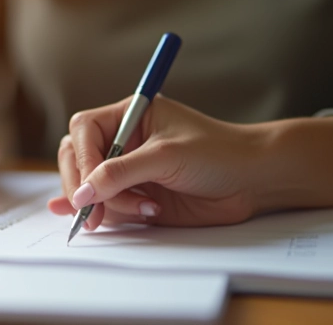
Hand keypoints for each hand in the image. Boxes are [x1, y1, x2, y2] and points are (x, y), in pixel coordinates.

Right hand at [49, 95, 332, 229]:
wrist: (255, 180)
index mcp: (129, 115)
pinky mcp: (137, 195)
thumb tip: (83, 193)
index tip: (92, 184)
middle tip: (92, 210)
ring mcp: (129, 170)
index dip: (83, 157)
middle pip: (78, 157)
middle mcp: (124, 141)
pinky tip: (88, 216)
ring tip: (146, 208)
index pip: (84, 130)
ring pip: (91, 186)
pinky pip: (108, 204)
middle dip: (83, 184)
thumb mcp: (166, 157)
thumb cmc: (219, 153)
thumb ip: (121, 173)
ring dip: (107, 203)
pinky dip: (102, 212)